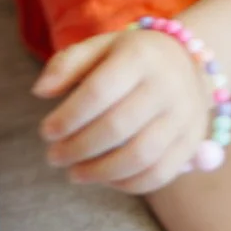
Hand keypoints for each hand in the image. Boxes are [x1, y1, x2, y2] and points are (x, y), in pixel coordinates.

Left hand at [33, 25, 210, 192]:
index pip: (98, 92)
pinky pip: (160, 173)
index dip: (68, 117)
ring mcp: (184, 116)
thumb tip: (39, 91)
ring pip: (140, 156)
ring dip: (100, 172)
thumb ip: (66, 65)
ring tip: (74, 173)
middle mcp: (167, 86)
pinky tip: (104, 179)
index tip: (46, 132)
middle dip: (78, 148)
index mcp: (139, 56)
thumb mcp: (99, 47)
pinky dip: (128, 184)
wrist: (187, 62)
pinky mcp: (192, 142)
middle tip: (54, 157)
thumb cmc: (130, 57)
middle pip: (117, 127)